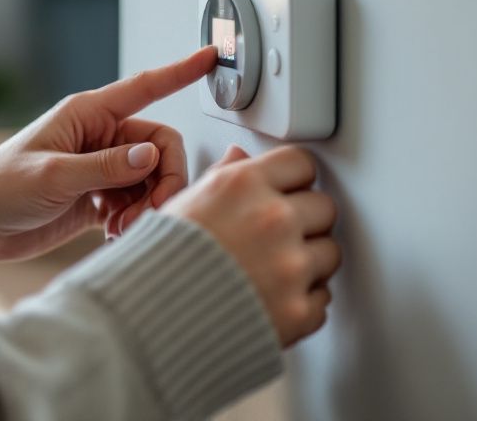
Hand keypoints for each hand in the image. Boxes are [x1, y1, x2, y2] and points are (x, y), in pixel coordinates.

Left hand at [0, 46, 217, 277]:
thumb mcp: (53, 175)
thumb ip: (106, 167)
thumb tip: (153, 156)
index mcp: (88, 115)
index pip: (145, 87)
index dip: (180, 72)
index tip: (210, 57)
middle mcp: (100, 137)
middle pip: (161, 148)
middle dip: (164, 180)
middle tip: (151, 211)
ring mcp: (101, 168)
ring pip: (153, 179)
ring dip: (148, 206)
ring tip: (123, 229)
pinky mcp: (99, 198)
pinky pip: (138, 204)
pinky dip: (136, 220)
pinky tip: (116, 234)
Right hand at [163, 145, 340, 346]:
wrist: (146, 320)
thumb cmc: (157, 263)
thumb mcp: (183, 203)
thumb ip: (222, 177)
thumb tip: (240, 157)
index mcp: (243, 186)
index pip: (301, 163)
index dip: (294, 178)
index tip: (289, 189)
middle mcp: (272, 219)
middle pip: (324, 206)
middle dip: (306, 218)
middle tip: (278, 233)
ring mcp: (290, 266)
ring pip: (329, 253)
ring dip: (309, 261)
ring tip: (271, 269)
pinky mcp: (298, 311)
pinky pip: (321, 300)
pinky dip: (302, 303)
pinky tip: (270, 298)